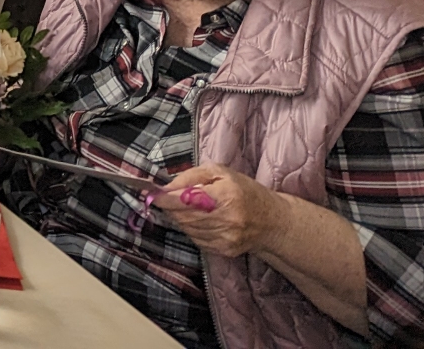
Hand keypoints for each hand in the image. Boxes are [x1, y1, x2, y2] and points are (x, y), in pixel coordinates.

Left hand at [153, 164, 290, 258]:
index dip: (164, 197)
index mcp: (226, 195)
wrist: (272, 222)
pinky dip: (190, 229)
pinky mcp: (223, 251)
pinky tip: (199, 220)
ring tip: (187, 208)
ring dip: (179, 218)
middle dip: (169, 207)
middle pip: (182, 216)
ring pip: (186, 228)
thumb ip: (191, 176)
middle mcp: (226, 219)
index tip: (151, 193)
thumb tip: (166, 187)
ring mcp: (225, 238)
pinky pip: (195, 239)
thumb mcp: (220, 172)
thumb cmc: (245, 191)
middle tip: (166, 199)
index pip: (185, 199)